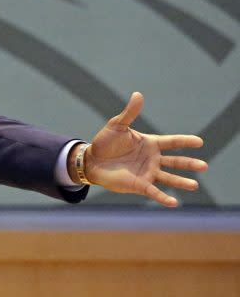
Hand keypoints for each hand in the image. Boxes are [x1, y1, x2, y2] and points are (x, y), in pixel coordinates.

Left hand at [81, 92, 207, 206]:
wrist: (91, 160)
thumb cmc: (105, 142)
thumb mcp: (117, 125)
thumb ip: (130, 113)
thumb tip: (138, 94)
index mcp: (149, 144)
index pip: (171, 142)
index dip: (185, 142)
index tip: (199, 142)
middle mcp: (152, 159)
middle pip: (175, 162)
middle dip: (189, 164)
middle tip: (204, 166)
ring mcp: (146, 173)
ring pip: (168, 178)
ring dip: (181, 182)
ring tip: (195, 185)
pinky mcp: (139, 185)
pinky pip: (154, 192)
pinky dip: (164, 198)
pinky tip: (174, 202)